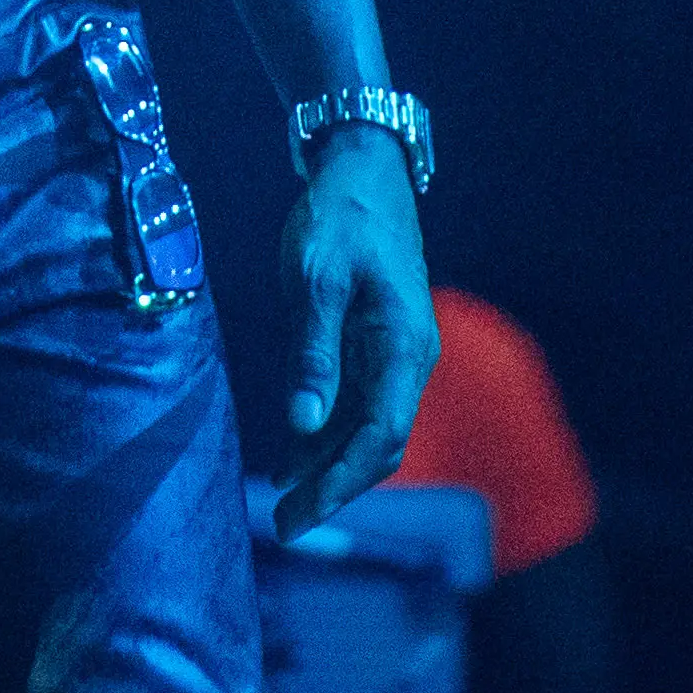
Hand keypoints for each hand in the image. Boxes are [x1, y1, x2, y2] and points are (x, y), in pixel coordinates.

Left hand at [273, 131, 438, 539]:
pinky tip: (294, 455)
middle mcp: (408, 358)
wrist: (361, 167)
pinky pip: (356, 402)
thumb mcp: (316, 278)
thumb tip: (302, 425)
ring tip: (284, 503)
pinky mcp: (374, 343)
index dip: (339, 483)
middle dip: (334, 488)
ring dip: (329, 466)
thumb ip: (312, 352)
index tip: (299, 514)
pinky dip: (328, 433)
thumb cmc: (339, 216)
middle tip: (285, 525)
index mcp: (404, 346)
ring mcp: (394, 352)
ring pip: (367, 427)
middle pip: (378, 443)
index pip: (379, 435)